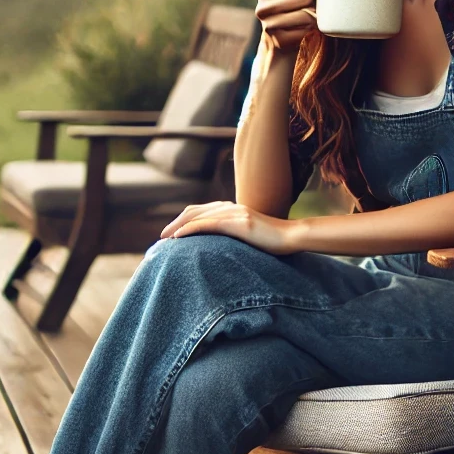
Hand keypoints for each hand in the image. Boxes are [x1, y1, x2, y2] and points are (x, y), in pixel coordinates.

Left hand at [161, 201, 296, 253]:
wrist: (292, 237)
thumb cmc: (274, 241)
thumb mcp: (250, 235)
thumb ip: (236, 234)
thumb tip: (223, 246)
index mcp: (233, 209)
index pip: (202, 210)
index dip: (184, 220)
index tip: (172, 233)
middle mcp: (232, 207)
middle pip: (195, 210)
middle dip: (176, 222)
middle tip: (162, 236)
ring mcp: (235, 213)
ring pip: (198, 216)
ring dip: (178, 226)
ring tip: (166, 237)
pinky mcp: (238, 223)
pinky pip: (208, 224)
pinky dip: (190, 229)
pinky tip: (178, 237)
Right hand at [255, 0, 321, 53]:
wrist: (280, 40)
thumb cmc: (289, 7)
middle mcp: (262, 7)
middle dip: (312, 0)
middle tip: (309, 3)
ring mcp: (269, 25)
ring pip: (305, 14)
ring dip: (312, 14)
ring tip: (308, 14)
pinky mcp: (279, 40)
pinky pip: (305, 30)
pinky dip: (309, 28)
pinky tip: (304, 27)